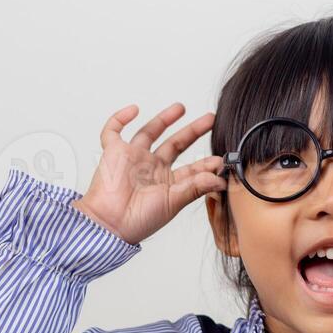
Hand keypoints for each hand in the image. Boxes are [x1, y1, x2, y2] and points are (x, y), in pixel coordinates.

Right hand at [71, 102, 225, 244]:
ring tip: (181, 108)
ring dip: (165, 119)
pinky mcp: (113, 152)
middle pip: (175, 144)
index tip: (221, 159)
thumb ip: (196, 187)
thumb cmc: (139, 220)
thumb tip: (220, 178)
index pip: (191, 168)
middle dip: (193, 131)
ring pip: (150, 132)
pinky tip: (134, 109)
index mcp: (167, 183)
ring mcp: (133, 158)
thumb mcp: (173, 202)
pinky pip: (113, 131)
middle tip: (210, 119)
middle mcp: (151, 168)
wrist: (110, 224)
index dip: (206, 163)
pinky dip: (120, 118)